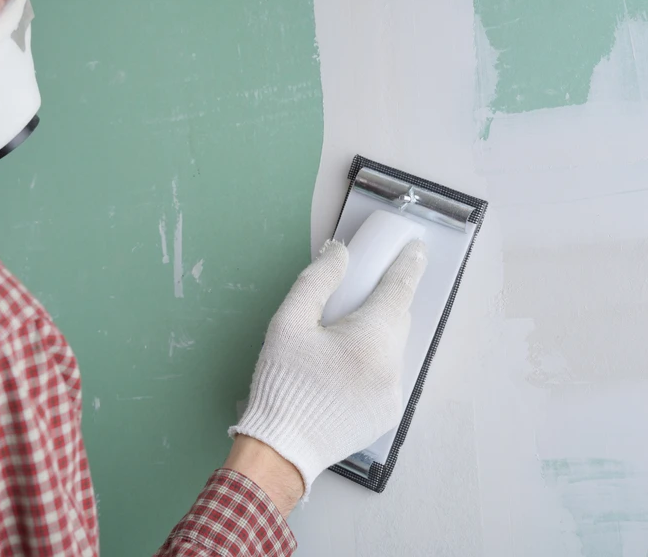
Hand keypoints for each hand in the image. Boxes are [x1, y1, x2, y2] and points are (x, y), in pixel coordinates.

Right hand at [228, 239, 426, 499]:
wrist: (281, 450)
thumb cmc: (282, 382)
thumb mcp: (288, 323)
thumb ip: (317, 281)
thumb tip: (341, 254)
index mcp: (371, 340)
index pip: (399, 290)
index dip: (407, 265)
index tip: (416, 249)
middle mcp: (393, 367)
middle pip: (398, 319)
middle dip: (385, 301)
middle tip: (359, 294)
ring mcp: (394, 395)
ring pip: (393, 348)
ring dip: (377, 334)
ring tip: (342, 338)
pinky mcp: (388, 414)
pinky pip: (388, 375)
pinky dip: (373, 363)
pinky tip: (344, 369)